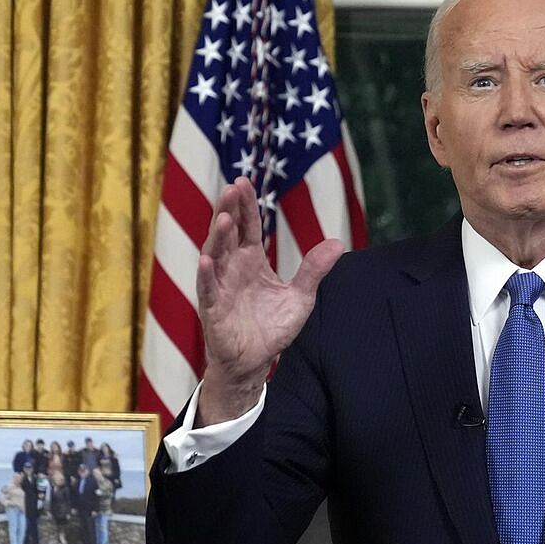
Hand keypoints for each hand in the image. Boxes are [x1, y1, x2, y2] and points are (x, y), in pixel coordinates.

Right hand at [194, 176, 343, 424]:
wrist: (256, 361)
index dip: (246, 205)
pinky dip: (206, 274)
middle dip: (229, 210)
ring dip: (218, 237)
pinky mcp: (213, 308)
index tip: (244, 182)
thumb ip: (315, 270)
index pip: (248, 226)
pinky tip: (206, 259)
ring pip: (215, 255)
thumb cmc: (272, 327)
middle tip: (232, 188)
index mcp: (251, 260)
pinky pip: (207, 288)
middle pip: (228, 233)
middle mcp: (232, 268)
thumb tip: (338, 243)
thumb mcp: (301, 297)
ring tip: (224, 219)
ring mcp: (220, 286)